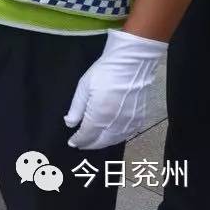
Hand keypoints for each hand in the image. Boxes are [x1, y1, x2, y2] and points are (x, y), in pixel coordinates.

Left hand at [64, 29, 167, 149]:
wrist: (131, 64)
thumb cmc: (104, 73)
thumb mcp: (83, 88)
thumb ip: (76, 109)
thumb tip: (69, 123)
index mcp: (100, 115)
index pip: (87, 135)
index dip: (79, 140)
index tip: (72, 142)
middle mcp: (116, 123)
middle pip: (102, 141)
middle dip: (90, 144)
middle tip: (81, 145)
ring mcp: (130, 122)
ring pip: (115, 140)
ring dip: (104, 143)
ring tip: (94, 142)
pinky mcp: (140, 118)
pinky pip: (128, 134)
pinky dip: (117, 138)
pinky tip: (112, 136)